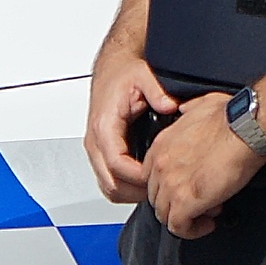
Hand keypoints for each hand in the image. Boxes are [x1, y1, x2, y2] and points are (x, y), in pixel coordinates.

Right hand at [84, 55, 177, 204]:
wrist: (112, 70)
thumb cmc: (123, 74)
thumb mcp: (143, 75)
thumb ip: (156, 90)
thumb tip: (170, 104)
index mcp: (104, 126)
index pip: (117, 164)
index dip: (139, 177)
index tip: (159, 177)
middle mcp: (95, 141)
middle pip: (110, 183)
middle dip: (137, 191)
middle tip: (163, 189)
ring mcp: (96, 150)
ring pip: (108, 187)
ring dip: (131, 193)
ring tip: (156, 188)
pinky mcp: (101, 154)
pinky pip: (108, 181)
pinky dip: (125, 188)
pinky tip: (144, 182)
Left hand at [144, 92, 264, 239]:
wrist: (244, 128)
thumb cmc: (230, 116)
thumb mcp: (199, 105)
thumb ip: (187, 112)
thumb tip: (188, 112)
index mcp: (161, 145)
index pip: (151, 177)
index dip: (170, 186)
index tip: (187, 188)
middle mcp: (160, 166)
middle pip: (157, 198)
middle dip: (178, 204)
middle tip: (202, 202)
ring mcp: (170, 184)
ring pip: (164, 215)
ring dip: (186, 218)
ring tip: (208, 213)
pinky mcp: (185, 202)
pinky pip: (178, 228)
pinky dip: (192, 230)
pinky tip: (208, 223)